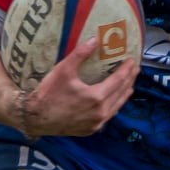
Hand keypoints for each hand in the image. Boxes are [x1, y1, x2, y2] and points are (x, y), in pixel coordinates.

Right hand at [11, 39, 135, 136]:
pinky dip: (114, 105)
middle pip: (121, 93)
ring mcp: (96, 123)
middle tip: (134, 69)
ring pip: (117, 107)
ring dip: (124, 94)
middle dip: (129, 80)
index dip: (126, 70)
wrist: (35, 118)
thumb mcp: (63, 70)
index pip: (118, 81)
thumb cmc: (48, 93)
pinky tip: (113, 101)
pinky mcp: (90, 130)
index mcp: (97, 97)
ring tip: (129, 84)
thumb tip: (95, 40)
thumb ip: (81, 54)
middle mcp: (100, 113)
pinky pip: (108, 116)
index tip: (132, 61)